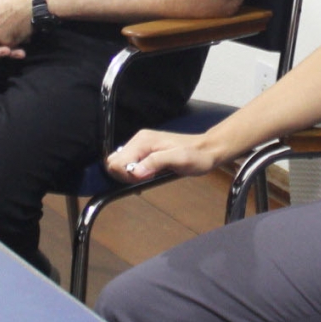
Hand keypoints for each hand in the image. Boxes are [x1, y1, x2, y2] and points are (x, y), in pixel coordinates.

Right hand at [107, 129, 224, 183]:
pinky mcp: (144, 152)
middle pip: (113, 162)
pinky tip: (147, 177)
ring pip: (119, 164)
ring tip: (147, 179)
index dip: (125, 176)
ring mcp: (141, 146)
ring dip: (128, 176)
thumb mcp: (179, 159)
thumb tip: (135, 172)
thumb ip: (156, 163)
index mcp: (143, 141)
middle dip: (124, 176)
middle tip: (144, 180)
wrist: (207, 150)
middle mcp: (138, 141)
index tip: (142, 179)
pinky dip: (133, 174)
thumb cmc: (196, 155)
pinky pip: (129, 164)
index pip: (116, 161)